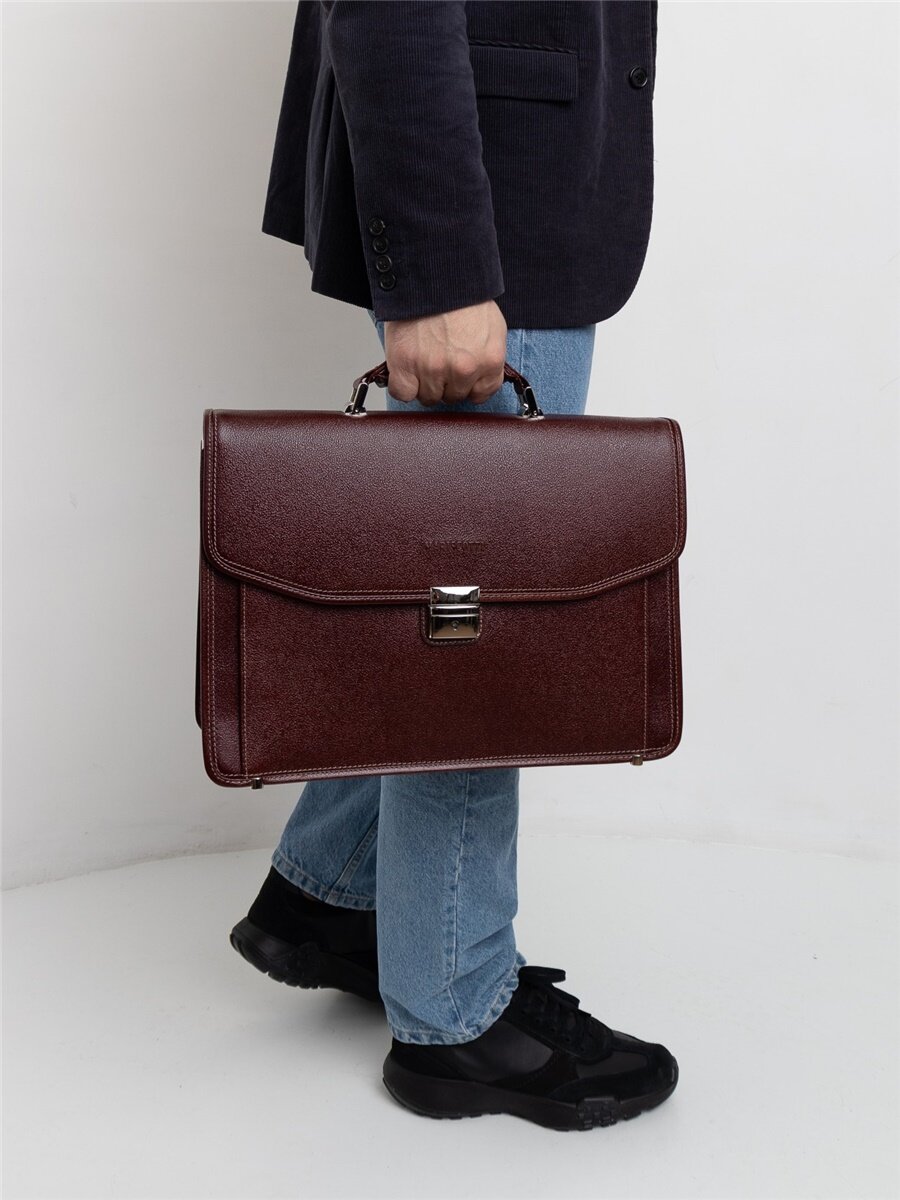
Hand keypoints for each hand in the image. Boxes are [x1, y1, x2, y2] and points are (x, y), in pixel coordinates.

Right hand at [383, 300, 507, 405]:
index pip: (481, 394)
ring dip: (424, 383)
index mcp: (490, 360)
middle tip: (438, 359)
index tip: (461, 377)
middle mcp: (464, 369)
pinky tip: (406, 371)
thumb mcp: (491, 326)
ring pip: (428, 397)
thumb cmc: (460, 296)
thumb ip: (489, 358)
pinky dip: (403, 386)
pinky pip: (403, 393)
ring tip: (422, 359)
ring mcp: (434, 369)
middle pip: (453, 397)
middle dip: (446, 382)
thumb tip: (482, 379)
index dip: (469, 385)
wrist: (431, 274)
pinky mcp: (406, 365)